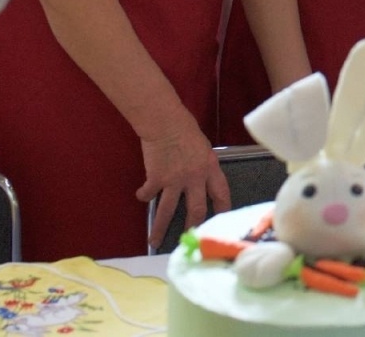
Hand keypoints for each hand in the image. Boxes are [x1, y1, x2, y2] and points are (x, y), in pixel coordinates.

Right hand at [138, 113, 229, 247]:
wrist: (165, 123)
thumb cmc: (185, 129)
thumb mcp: (204, 148)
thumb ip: (203, 166)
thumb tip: (200, 180)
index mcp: (210, 168)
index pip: (222, 194)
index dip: (223, 208)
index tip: (221, 220)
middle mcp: (194, 179)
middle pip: (197, 210)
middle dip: (192, 226)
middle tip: (188, 238)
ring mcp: (174, 181)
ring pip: (168, 211)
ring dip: (160, 228)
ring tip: (154, 243)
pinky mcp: (156, 179)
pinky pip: (149, 195)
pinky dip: (144, 196)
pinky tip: (142, 196)